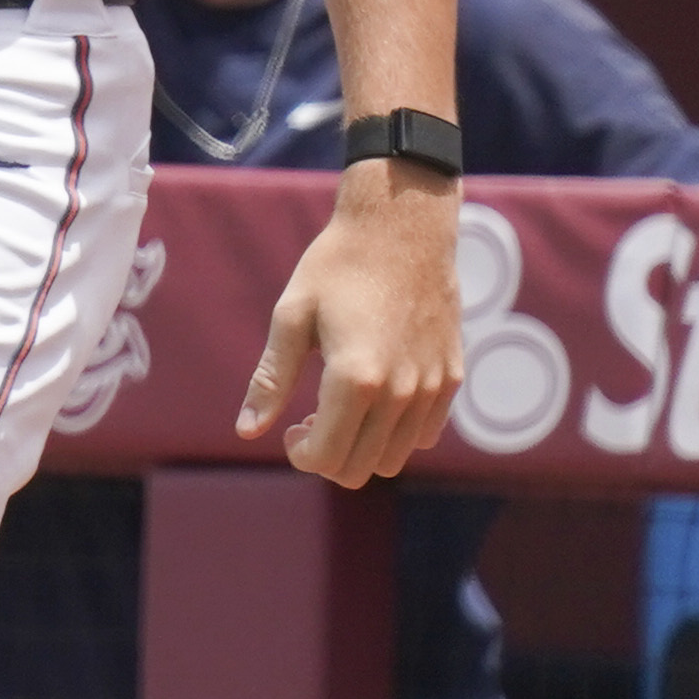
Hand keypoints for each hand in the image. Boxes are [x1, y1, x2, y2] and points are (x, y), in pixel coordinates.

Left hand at [235, 173, 461, 484]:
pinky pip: (425, 433)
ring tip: (341, 406)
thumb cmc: (338, 267)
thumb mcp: (291, 317)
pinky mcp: (452, 376)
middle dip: (328, 456)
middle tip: (310, 419)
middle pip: (360, 469)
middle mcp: (402, 391)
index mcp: (356, 379)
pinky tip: (376, 396)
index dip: (301, 454)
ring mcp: (432, 387)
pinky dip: (396, 432)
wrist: (403, 228)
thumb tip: (246, 431)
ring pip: (395, 457)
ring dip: (362, 446)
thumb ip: (270, 380)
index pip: (327, 458)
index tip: (290, 428)